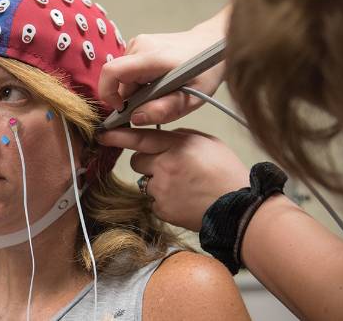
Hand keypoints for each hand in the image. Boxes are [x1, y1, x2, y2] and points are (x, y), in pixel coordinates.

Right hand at [98, 8, 228, 125]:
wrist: (213, 44)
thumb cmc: (205, 71)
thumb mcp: (191, 98)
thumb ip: (163, 110)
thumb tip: (135, 118)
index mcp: (151, 57)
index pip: (111, 72)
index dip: (109, 94)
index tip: (123, 109)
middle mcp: (139, 45)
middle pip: (117, 79)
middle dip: (129, 98)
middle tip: (153, 105)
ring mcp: (138, 42)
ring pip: (122, 76)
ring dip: (135, 91)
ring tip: (159, 93)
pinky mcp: (139, 44)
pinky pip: (128, 69)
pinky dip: (138, 82)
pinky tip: (157, 83)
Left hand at [98, 127, 248, 230]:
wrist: (240, 209)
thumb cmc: (227, 173)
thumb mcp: (208, 143)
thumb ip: (181, 137)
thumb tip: (163, 138)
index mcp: (177, 146)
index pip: (140, 137)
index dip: (118, 135)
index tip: (102, 134)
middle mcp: (165, 166)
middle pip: (137, 161)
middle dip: (148, 162)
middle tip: (170, 168)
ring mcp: (161, 189)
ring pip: (145, 182)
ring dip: (158, 183)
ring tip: (184, 187)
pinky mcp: (162, 209)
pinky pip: (154, 201)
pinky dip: (165, 201)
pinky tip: (184, 200)